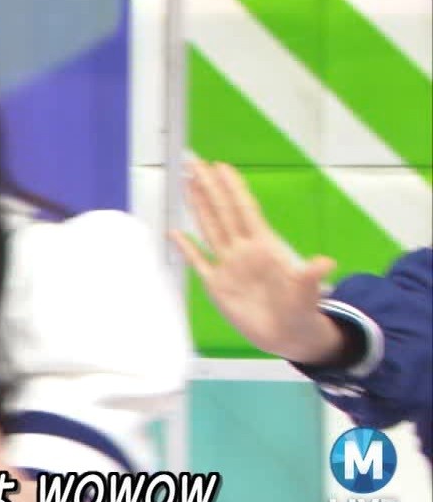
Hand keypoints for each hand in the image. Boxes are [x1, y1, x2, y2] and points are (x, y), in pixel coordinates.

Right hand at [172, 160, 342, 363]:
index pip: (243, 211)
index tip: (221, 167)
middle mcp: (242, 251)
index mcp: (263, 247)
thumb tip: (326, 262)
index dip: (232, 189)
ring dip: (198, 206)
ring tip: (187, 183)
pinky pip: (197, 261)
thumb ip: (309, 276)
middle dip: (209, 187)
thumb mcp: (307, 293)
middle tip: (195, 163)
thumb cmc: (301, 311)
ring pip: (209, 228)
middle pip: (222, 212)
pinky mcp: (216, 285)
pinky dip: (185, 247)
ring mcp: (227, 266)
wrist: (289, 337)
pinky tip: (175, 233)